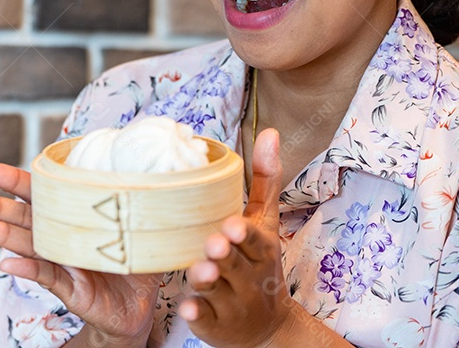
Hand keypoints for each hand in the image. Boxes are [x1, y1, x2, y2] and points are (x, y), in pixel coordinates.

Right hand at [0, 162, 160, 346]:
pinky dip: (27, 270)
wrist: (139, 304)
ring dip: (1, 235)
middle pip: (22, 218)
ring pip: (28, 245)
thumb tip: (133, 164)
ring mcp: (62, 262)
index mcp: (69, 216)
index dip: (12, 180)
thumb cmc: (132, 259)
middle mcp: (59, 237)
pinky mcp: (72, 288)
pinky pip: (48, 276)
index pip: (37, 193)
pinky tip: (7, 263)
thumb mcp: (132, 224)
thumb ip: (123, 198)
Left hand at [179, 128, 292, 347]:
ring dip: (208, 280)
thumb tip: (270, 132)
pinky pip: (206, 318)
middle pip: (235, 264)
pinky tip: (188, 307)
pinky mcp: (216, 323)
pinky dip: (198, 313)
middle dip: (225, 255)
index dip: (245, 233)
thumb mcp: (266, 222)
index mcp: (260, 249)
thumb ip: (265, 180)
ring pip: (218, 290)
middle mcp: (249, 276)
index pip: (254, 239)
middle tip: (214, 243)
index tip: (232, 224)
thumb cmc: (257, 262)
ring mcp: (233, 301)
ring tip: (197, 271)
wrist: (265, 326)